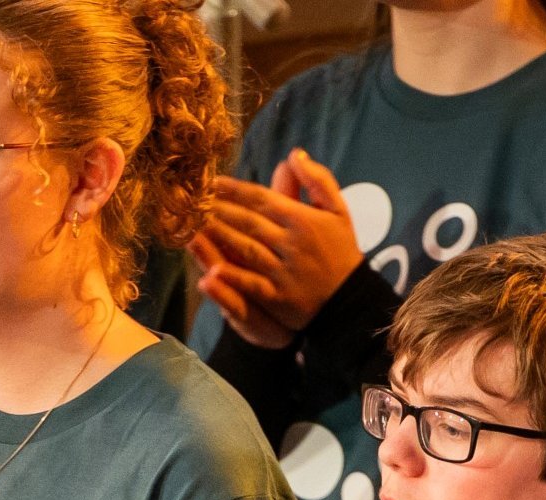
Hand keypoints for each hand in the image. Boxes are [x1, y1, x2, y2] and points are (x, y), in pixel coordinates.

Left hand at [188, 152, 362, 349]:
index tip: (211, 182)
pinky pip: (251, 283)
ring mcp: (283, 271)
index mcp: (303, 219)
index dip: (233, 189)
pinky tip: (211, 267)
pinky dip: (232, 276)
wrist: (352, 300)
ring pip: (244, 248)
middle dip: (218, 209)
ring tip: (194, 224)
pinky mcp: (278, 296)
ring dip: (218, 236)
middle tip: (193, 200)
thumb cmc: (341, 251)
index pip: (261, 199)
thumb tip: (295, 154)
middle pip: (247, 221)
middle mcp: (291, 243)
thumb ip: (318, 180)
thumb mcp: (339, 211)